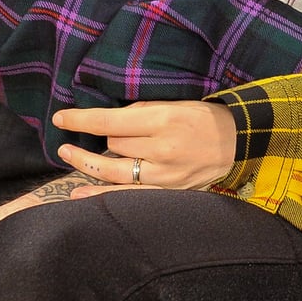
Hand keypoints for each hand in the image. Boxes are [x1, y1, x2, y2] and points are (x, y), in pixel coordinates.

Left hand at [53, 100, 236, 190]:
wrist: (241, 142)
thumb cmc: (205, 118)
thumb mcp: (175, 104)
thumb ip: (141, 112)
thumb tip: (107, 121)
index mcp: (164, 120)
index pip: (110, 122)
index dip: (81, 120)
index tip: (61, 118)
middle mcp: (162, 149)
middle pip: (113, 145)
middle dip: (98, 139)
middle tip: (83, 137)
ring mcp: (165, 175)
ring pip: (114, 171)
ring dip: (87, 164)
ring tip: (68, 155)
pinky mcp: (169, 191)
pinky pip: (129, 195)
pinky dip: (102, 196)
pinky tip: (79, 196)